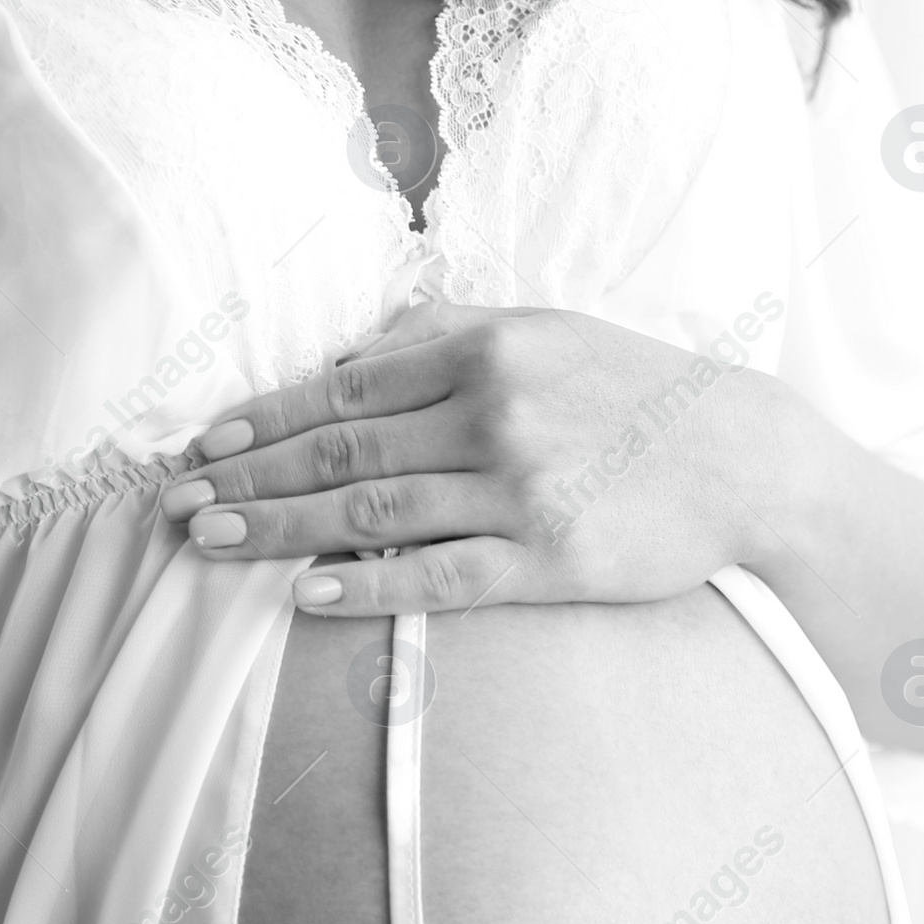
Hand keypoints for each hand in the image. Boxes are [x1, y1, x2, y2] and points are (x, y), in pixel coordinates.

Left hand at [159, 303, 787, 616]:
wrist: (747, 460)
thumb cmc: (641, 391)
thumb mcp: (550, 329)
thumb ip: (452, 330)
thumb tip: (352, 349)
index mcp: (489, 349)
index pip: (346, 388)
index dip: (263, 417)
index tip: (202, 442)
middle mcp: (496, 413)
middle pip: (341, 449)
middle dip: (246, 477)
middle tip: (175, 503)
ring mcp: (522, 490)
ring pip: (373, 510)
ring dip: (279, 528)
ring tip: (210, 543)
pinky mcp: (551, 561)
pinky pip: (440, 577)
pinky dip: (368, 584)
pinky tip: (307, 594)